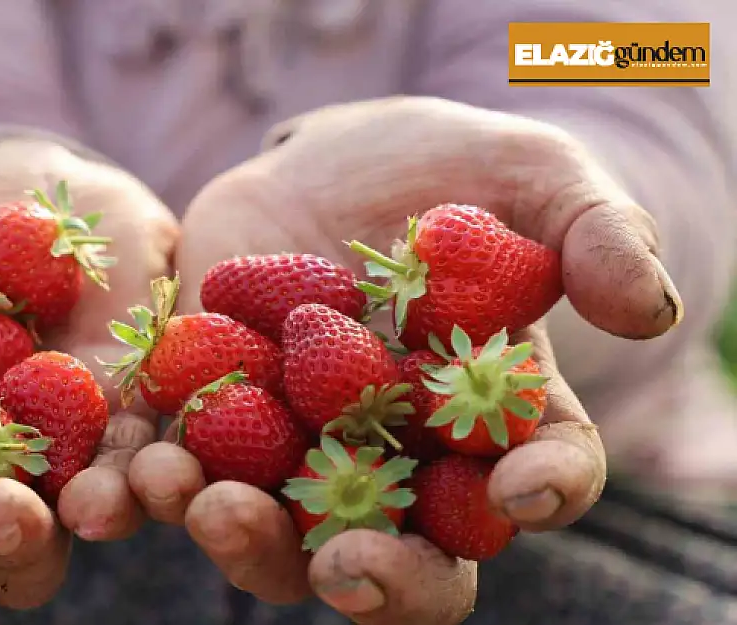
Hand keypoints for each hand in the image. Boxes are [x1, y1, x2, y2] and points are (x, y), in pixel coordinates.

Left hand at [127, 96, 682, 623]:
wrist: (328, 163)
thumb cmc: (448, 174)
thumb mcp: (532, 177)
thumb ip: (594, 230)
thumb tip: (647, 305)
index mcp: (492, 424)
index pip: (537, 479)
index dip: (542, 493)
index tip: (527, 489)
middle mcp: (400, 464)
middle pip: (401, 555)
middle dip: (377, 574)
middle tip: (346, 562)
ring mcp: (299, 453)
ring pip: (279, 534)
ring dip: (243, 537)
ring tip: (208, 503)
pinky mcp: (211, 423)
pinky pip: (182, 471)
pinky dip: (152, 484)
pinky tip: (132, 476)